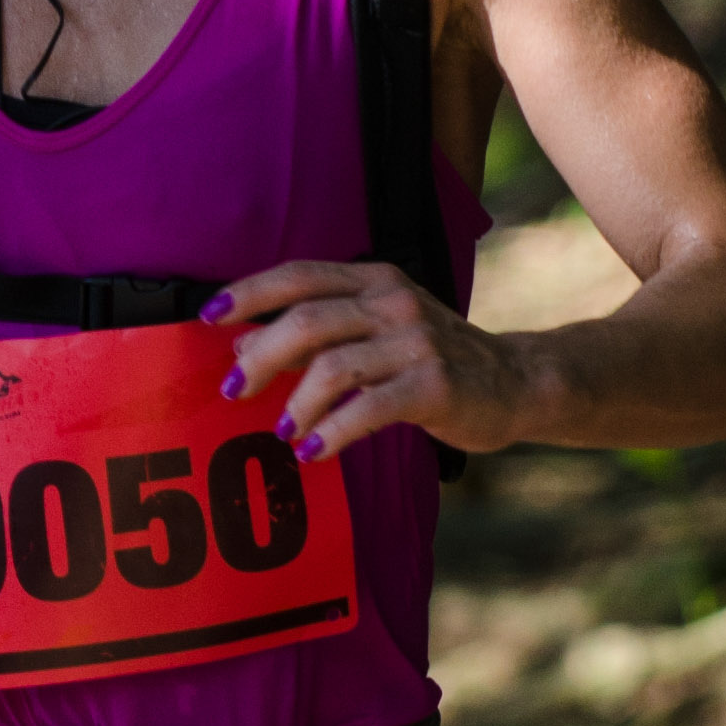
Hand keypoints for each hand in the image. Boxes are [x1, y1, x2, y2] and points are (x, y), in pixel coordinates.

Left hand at [207, 259, 532, 462]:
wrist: (517, 381)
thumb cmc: (434, 359)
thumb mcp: (377, 332)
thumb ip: (317, 334)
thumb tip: (242, 345)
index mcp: (375, 279)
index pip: (300, 275)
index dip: (250, 292)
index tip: (207, 316)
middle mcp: (394, 302)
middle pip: (307, 320)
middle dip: (261, 356)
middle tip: (235, 389)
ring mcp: (417, 341)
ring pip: (334, 365)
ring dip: (297, 402)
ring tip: (284, 431)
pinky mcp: (435, 384)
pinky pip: (369, 407)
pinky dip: (334, 431)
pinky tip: (314, 450)